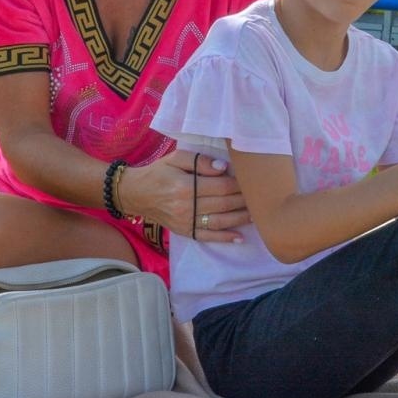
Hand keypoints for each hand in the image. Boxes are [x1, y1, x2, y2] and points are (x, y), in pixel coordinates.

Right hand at [119, 149, 250, 241]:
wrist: (135, 193)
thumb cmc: (158, 172)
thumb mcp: (175, 159)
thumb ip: (200, 162)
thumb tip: (223, 168)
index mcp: (185, 186)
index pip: (220, 186)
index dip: (239, 184)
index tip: (252, 180)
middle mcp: (187, 206)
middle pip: (223, 204)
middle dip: (244, 200)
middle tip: (261, 196)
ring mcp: (186, 222)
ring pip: (220, 221)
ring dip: (240, 218)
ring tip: (258, 214)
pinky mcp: (184, 231)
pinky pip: (207, 236)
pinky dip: (224, 238)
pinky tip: (240, 237)